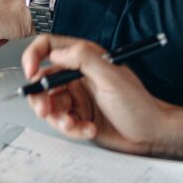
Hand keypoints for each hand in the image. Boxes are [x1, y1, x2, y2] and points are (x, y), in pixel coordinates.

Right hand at [22, 35, 182, 159]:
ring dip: (58, 118)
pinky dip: (71, 129)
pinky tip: (89, 129)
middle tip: (46, 110)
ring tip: (74, 124)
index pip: (49, 47)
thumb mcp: (111, 77)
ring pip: (50, 105)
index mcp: (85, 58)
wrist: (152, 135)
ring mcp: (78, 98)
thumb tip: (56, 52)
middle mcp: (78, 76)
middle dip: (41, 98)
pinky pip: (62, 122)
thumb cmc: (139, 105)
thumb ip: (83, 59)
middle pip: (43, 81)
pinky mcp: (79, 117)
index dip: (34, 57)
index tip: (31, 73)